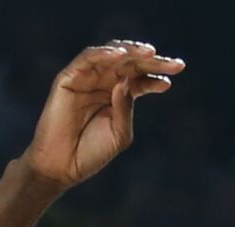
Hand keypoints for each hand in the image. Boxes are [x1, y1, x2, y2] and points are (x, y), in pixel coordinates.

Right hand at [21, 40, 183, 189]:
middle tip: (170, 61)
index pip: (141, 79)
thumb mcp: (119, 134)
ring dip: (131, 51)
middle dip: (151, 59)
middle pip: (130, 63)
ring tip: (150, 53)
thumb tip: (126, 80)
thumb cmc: (91, 153)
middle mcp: (103, 83)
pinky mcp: (68, 78)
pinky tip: (120, 55)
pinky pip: (87, 58)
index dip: (157, 75)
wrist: (62, 167)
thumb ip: (126, 107)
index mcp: (118, 96)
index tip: (172, 78)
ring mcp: (86, 79)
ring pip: (111, 55)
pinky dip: (103, 54)